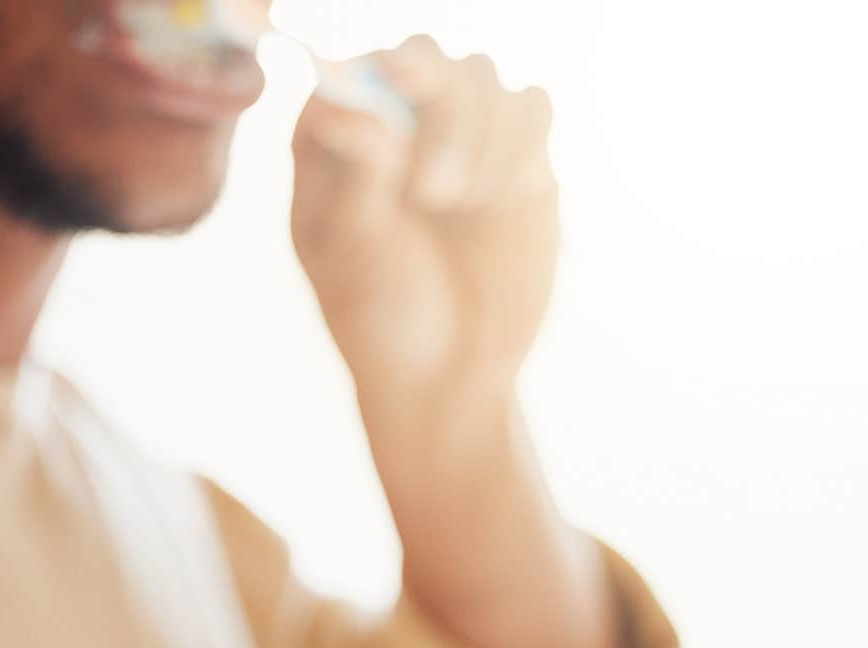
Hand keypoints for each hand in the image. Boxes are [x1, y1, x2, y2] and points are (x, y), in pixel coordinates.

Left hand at [291, 36, 559, 405]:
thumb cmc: (377, 315)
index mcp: (334, 140)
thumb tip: (355, 113)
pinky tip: (496, 199)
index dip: (369, 74)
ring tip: (453, 206)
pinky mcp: (519, 155)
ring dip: (473, 134)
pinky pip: (533, 108)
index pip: (348, 68)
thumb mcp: (350, 258)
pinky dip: (518, 143)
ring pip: (482, 75)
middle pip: (422, 56)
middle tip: (430, 190)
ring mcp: (461, 134)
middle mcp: (396, 122)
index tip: (388, 103)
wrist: (448, 371)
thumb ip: (354, 182)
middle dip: (432, 100)